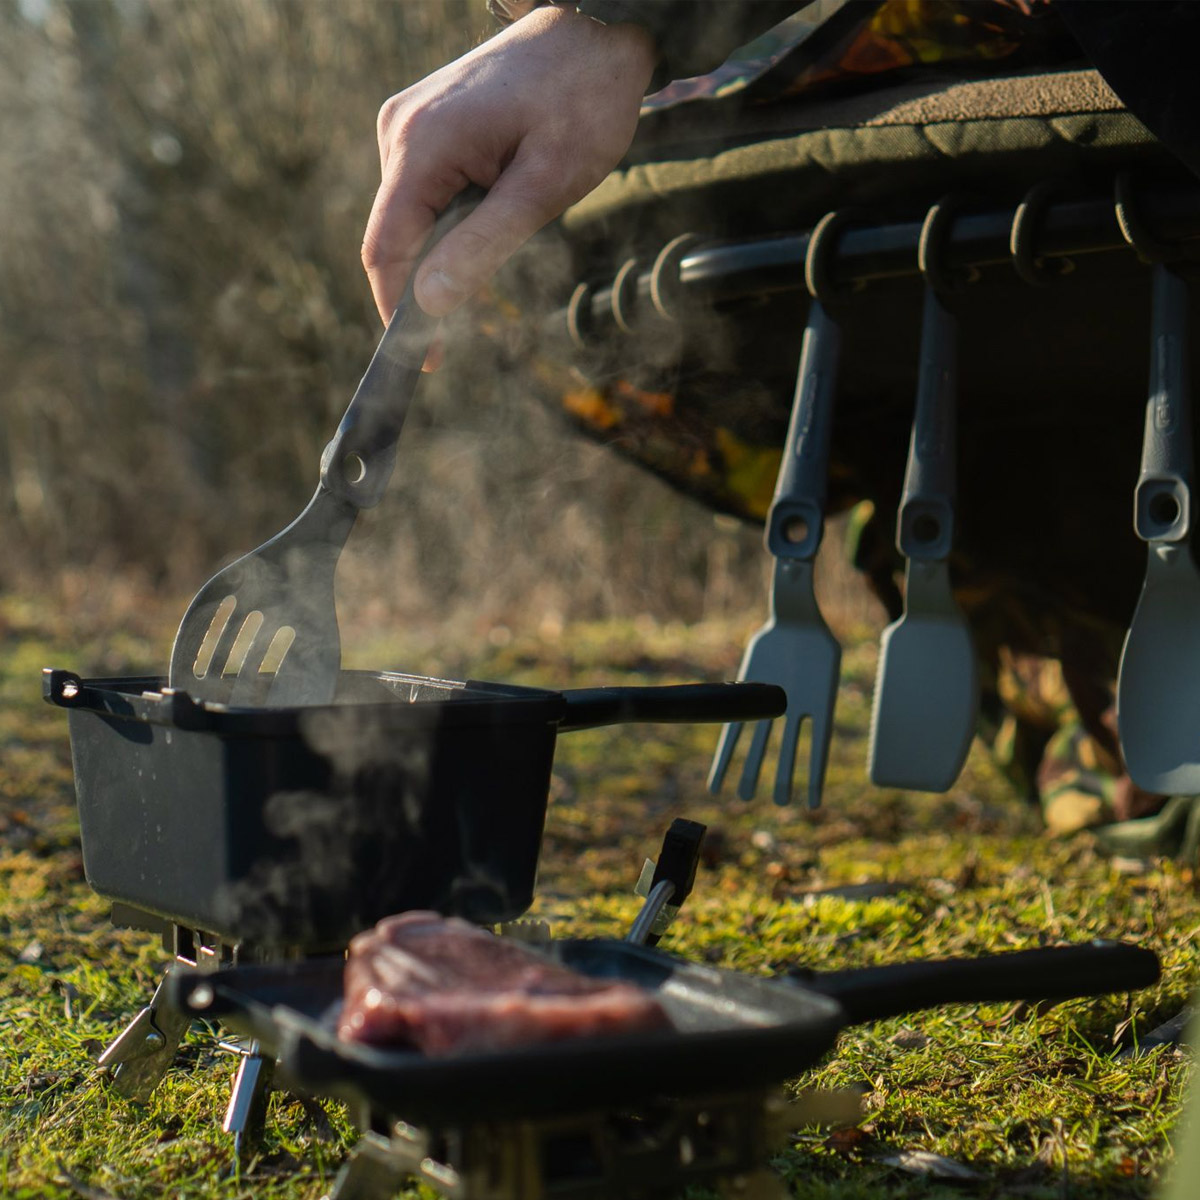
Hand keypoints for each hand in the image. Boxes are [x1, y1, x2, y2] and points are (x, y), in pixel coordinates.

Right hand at [362, 4, 655, 323]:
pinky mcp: (425, 125)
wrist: (595, 29)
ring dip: (448, 250)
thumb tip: (429, 304)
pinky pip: (426, 193)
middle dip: (428, 286)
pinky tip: (498, 209)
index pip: (386, 250)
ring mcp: (408, 124)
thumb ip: (484, 244)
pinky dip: (453, 221)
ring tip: (509, 233)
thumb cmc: (581, 100)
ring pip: (412, 218)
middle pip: (396, 238)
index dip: (398, 313)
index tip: (424, 361)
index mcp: (422, 145)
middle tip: (471, 323)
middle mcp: (400, 131)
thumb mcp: (545, 185)